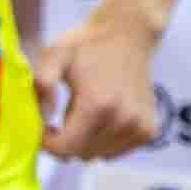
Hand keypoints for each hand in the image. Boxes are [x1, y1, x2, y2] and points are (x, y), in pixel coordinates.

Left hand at [37, 4, 164, 160]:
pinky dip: (104, 141)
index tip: (44, 126)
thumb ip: (42, 84)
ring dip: (85, 141)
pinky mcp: (148, 131)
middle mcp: (122, 121)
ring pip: (97, 155)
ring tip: (85, 112)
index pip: (64, 149)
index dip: (47, 142)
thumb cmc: (88, 44)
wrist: (129, 33)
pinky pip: (115, 152)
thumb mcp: (54, 54)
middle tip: (63, 114)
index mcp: (97, 105)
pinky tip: (102, 116)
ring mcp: (139, 128)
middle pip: (79, 154)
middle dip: (65, 140)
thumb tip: (43, 117)